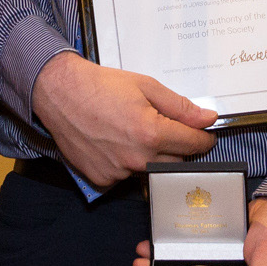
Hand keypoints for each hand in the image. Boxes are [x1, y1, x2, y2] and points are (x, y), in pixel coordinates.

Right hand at [31, 53, 216, 186]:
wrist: (60, 93)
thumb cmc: (100, 86)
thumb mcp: (145, 86)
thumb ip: (180, 106)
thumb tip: (207, 118)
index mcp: (152, 133)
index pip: (194, 144)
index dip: (203, 138)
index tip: (204, 135)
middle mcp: (137, 158)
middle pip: (176, 161)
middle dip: (176, 146)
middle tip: (162, 127)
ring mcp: (119, 172)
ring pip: (150, 170)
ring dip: (150, 155)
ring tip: (131, 131)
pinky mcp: (102, 179)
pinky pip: (126, 176)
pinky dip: (126, 163)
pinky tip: (115, 143)